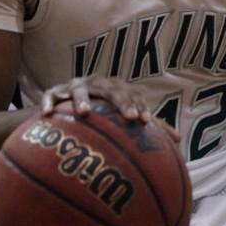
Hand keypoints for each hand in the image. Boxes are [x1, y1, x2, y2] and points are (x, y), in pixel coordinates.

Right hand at [40, 76, 179, 141]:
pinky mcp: (54, 91)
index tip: (145, 122)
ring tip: (84, 114)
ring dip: (81, 99)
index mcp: (116, 89)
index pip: (132, 95)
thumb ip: (149, 126)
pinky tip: (46, 114)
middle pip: (111, 89)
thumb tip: (178, 141)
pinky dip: (48, 102)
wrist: (66, 103)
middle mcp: (98, 84)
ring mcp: (75, 86)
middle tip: (129, 117)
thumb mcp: (123, 117)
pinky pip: (49, 95)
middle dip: (121, 102)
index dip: (139, 106)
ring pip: (79, 89)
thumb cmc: (102, 113)